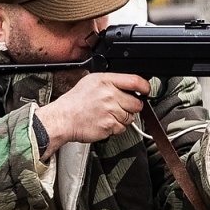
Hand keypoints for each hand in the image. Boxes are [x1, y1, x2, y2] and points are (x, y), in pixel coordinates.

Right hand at [35, 72, 150, 153]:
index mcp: (105, 81)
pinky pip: (122, 128)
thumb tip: (129, 85)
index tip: (146, 91)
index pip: (135, 81)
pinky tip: (105, 122)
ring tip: (108, 115)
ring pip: (130, 117)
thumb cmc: (75, 102)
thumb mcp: (91, 82)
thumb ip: (111, 82)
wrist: (63, 119)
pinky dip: (115, 128)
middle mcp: (109, 95)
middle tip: (119, 107)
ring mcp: (110, 111)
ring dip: (123, 118)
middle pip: (136, 103)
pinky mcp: (109, 126)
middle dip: (131, 107)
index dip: (145, 87)